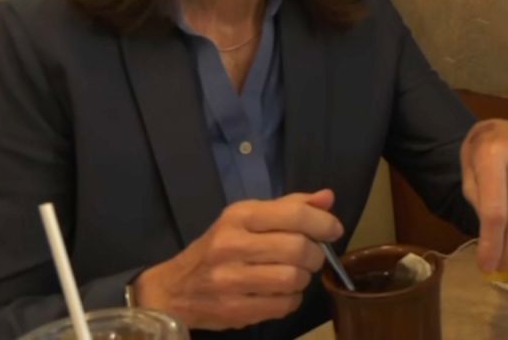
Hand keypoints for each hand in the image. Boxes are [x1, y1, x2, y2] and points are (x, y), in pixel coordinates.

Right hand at [132, 189, 342, 329]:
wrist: (174, 289)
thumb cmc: (217, 247)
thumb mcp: (247, 218)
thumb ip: (289, 207)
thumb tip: (328, 197)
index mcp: (239, 216)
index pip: (294, 214)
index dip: (323, 222)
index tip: (333, 229)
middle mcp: (232, 245)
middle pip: (298, 249)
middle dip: (315, 254)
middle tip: (311, 256)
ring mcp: (231, 280)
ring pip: (294, 278)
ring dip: (303, 278)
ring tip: (294, 274)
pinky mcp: (234, 310)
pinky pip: (284, 305)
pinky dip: (292, 299)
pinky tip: (281, 293)